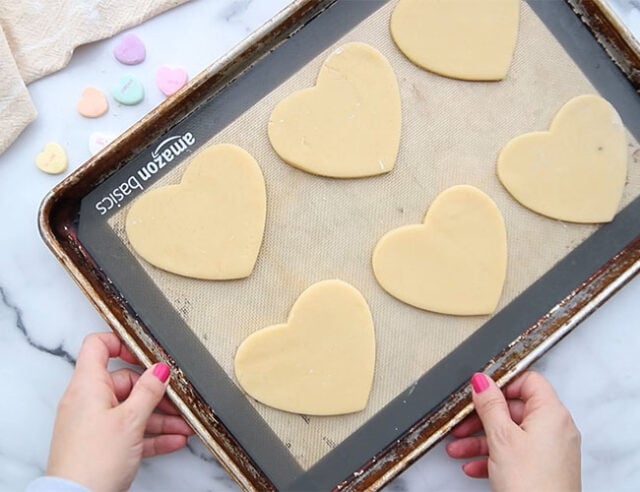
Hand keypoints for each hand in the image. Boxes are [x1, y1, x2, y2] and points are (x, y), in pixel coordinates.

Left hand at [47, 332, 193, 491]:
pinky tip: (173, 440)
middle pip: (125, 382)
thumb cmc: (93, 461)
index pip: (98, 346)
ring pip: (132, 409)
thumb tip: (160, 370)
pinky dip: (152, 435)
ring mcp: (94, 423)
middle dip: (155, 392)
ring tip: (183, 426)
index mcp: (88, 385)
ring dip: (160, 417)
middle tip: (177, 400)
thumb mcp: (130, 420)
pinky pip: (131, 432)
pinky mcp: (102, 444)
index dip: (122, 343)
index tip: (146, 353)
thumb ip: (148, 391)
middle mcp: (88, 401)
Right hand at [446, 371, 580, 491]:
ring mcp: (550, 450)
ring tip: (457, 449)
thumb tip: (483, 381)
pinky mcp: (543, 468)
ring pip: (511, 433)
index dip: (502, 383)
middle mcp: (555, 428)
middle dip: (482, 417)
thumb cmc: (532, 484)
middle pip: (514, 409)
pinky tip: (473, 465)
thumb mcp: (501, 437)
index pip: (528, 381)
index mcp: (551, 413)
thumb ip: (490, 405)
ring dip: (481, 439)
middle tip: (462, 423)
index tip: (480, 391)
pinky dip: (494, 456)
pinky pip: (515, 453)